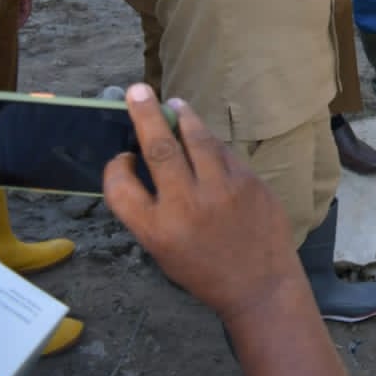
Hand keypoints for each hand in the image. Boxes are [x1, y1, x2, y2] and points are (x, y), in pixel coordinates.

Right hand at [103, 84, 301, 326]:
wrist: (260, 285)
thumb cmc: (206, 271)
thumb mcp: (164, 252)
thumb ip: (150, 212)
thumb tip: (142, 168)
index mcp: (156, 230)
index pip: (119, 186)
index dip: (115, 167)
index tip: (122, 157)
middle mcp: (186, 205)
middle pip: (158, 148)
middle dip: (145, 115)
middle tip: (137, 90)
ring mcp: (221, 190)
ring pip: (197, 140)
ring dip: (183, 118)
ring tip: (173, 105)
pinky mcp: (249, 181)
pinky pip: (224, 152)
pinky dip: (210, 141)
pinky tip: (203, 136)